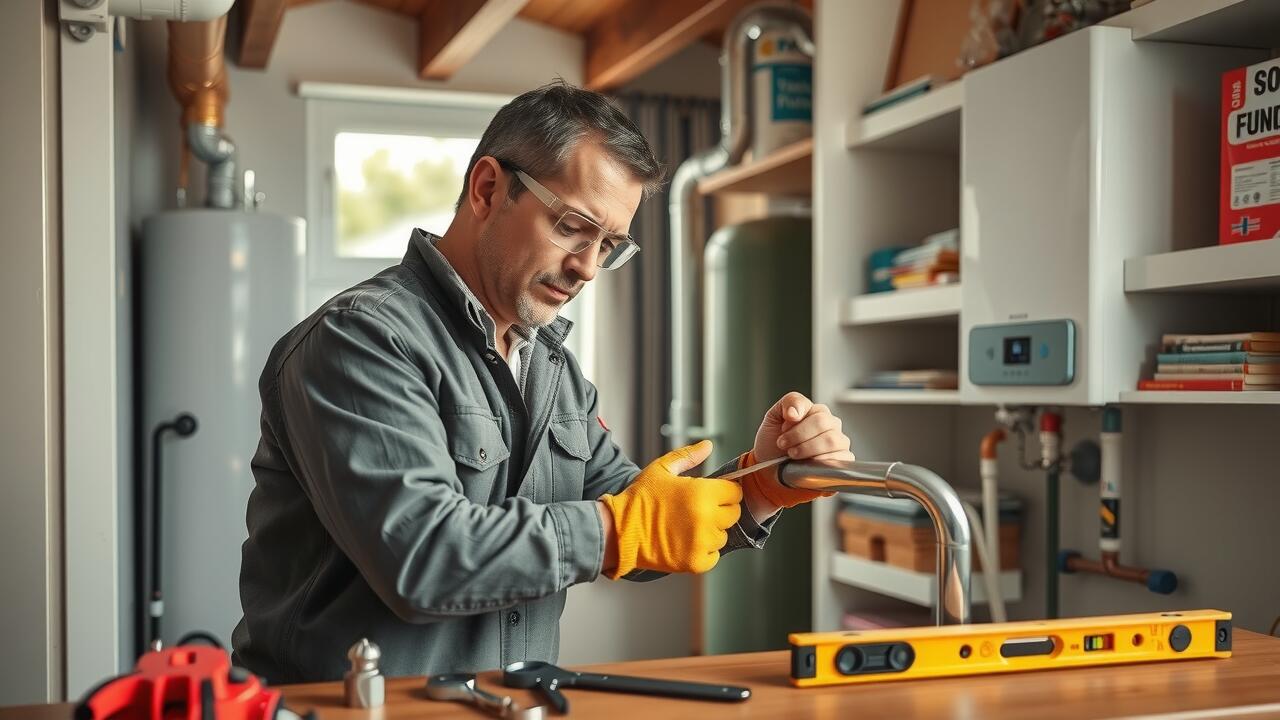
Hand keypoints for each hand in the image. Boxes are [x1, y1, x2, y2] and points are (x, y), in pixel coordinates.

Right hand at [598, 440, 741, 577]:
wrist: (620, 531)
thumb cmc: (639, 499)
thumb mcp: (661, 469)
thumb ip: (687, 456)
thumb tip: (708, 445)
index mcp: (701, 492)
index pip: (735, 492)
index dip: (724, 491)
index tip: (712, 494)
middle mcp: (706, 517)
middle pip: (733, 514)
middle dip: (720, 511)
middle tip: (698, 511)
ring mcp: (701, 542)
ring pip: (723, 536)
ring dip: (711, 532)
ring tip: (689, 527)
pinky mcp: (695, 562)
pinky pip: (714, 556)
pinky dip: (704, 551)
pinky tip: (687, 543)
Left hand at [743, 392, 852, 509]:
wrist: (770, 470)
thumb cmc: (773, 444)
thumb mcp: (774, 416)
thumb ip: (789, 402)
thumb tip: (795, 412)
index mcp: (818, 412)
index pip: (815, 409)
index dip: (796, 423)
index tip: (782, 430)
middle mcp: (831, 426)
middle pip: (823, 423)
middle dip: (799, 435)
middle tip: (783, 444)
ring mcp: (839, 444)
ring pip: (832, 440)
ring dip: (808, 449)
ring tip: (792, 455)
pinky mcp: (842, 462)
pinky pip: (841, 459)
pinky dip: (821, 462)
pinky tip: (808, 464)